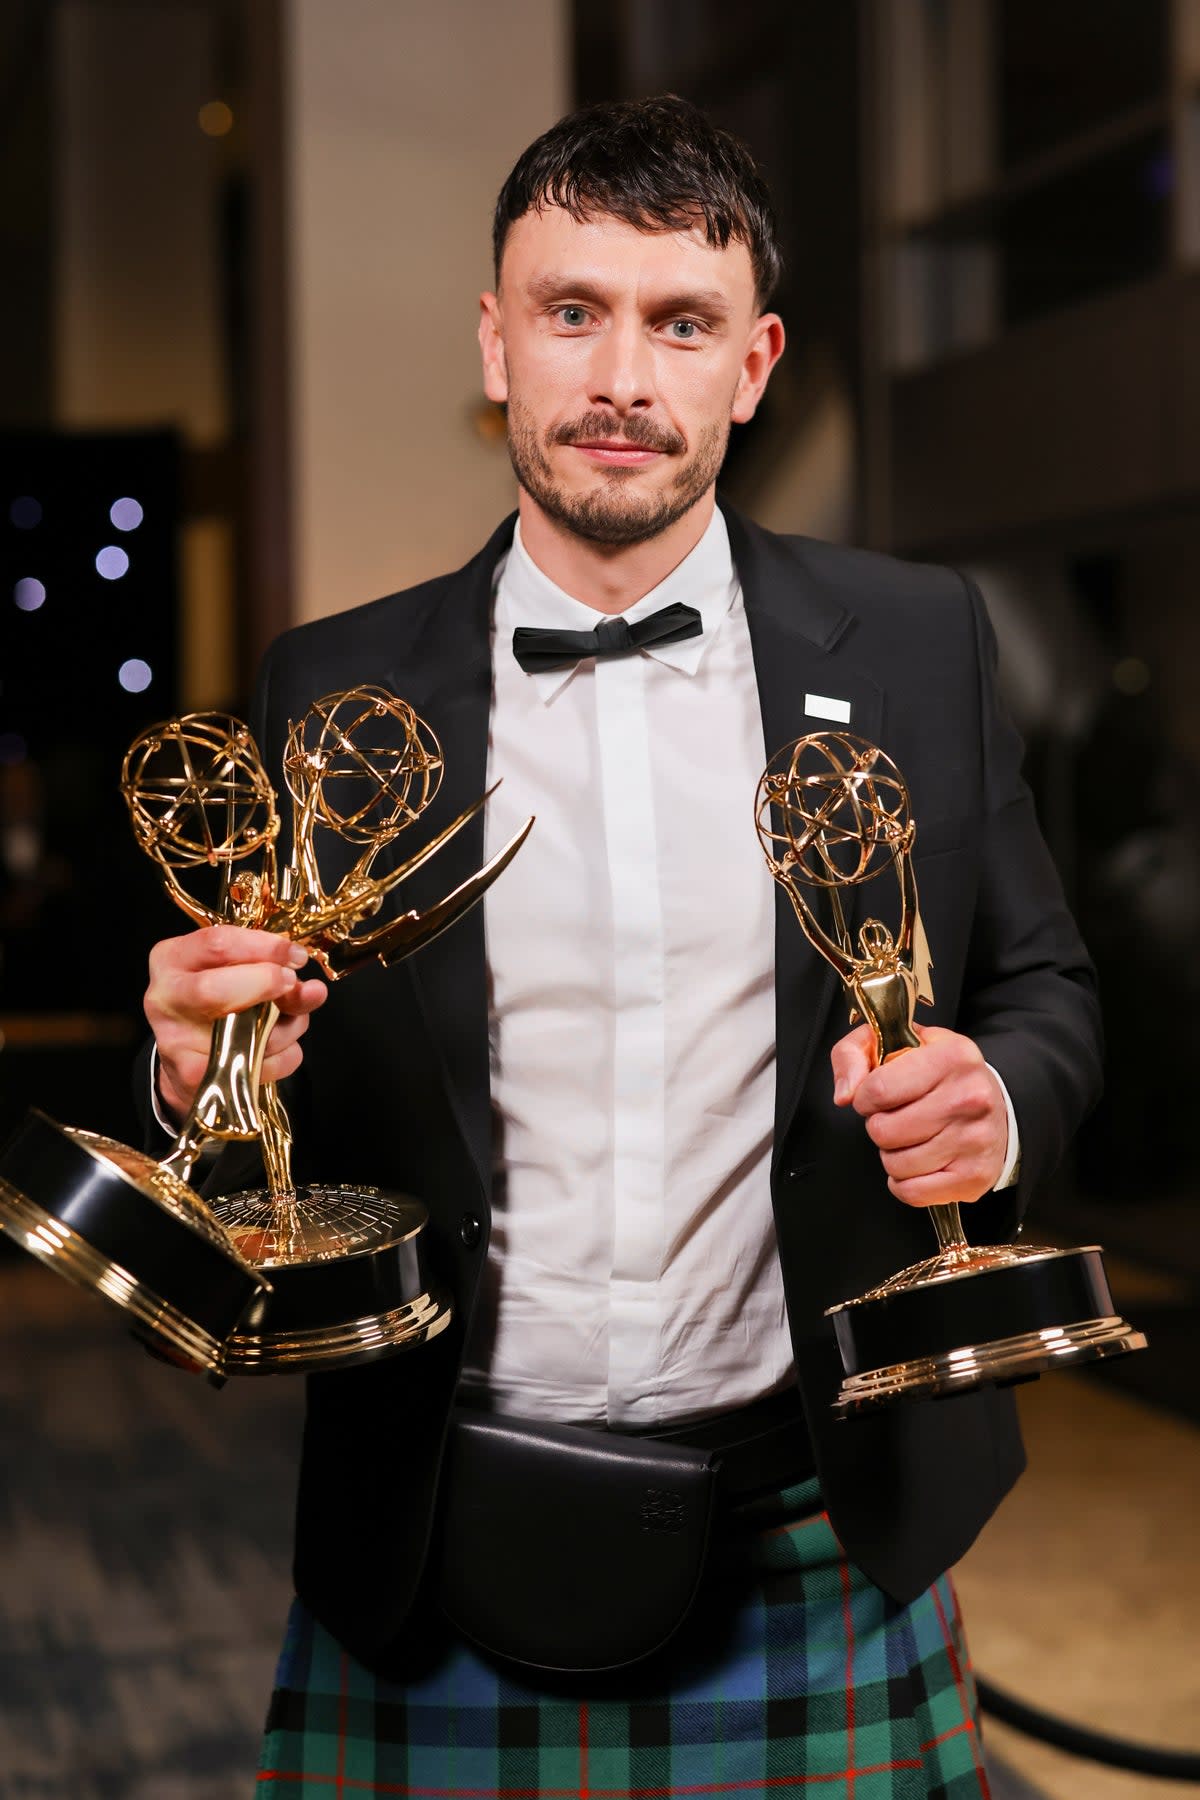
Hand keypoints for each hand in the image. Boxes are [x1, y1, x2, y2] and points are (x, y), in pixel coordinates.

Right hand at [145, 925, 326, 1121]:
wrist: (182, 1056)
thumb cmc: (213, 1002)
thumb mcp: (235, 971)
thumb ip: (274, 971)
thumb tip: (314, 991)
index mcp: (172, 959)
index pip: (218, 944)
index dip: (266, 948)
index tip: (296, 956)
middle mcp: (165, 997)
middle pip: (213, 990)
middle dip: (264, 985)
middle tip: (290, 984)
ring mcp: (174, 1040)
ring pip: (241, 1034)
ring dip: (285, 1027)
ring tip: (285, 1023)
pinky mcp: (191, 1077)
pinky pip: (254, 1067)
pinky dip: (282, 1058)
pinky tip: (274, 1049)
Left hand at [831, 1022, 1007, 1207]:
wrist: (996, 1104)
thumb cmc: (937, 1073)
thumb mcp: (894, 1043)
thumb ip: (853, 1054)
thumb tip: (845, 1094)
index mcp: (952, 1056)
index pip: (878, 1089)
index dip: (864, 1097)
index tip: (875, 1096)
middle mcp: (970, 1097)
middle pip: (884, 1131)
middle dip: (879, 1126)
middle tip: (897, 1117)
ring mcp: (975, 1140)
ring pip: (895, 1164)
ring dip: (892, 1154)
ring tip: (911, 1137)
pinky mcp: (974, 1176)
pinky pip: (912, 1193)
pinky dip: (905, 1182)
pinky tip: (918, 1162)